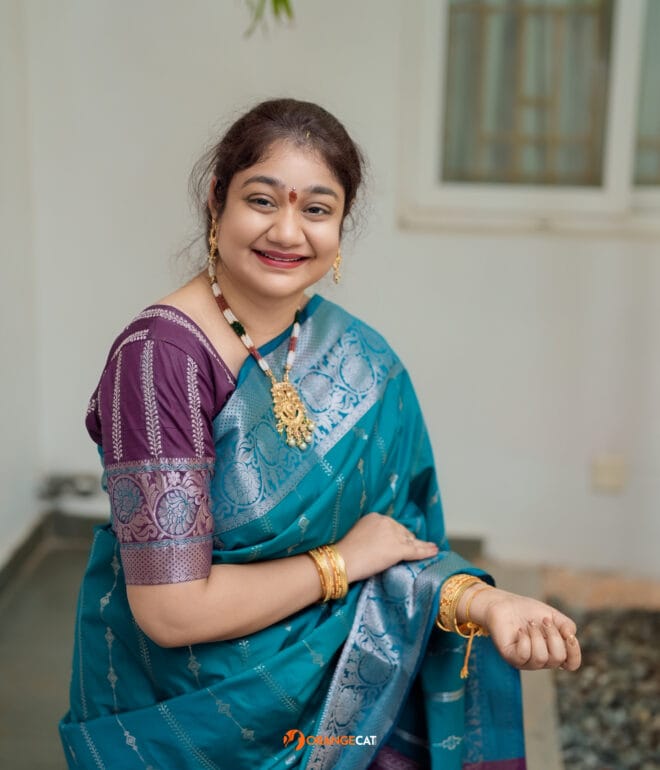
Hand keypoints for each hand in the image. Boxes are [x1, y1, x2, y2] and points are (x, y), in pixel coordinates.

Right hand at [336, 512, 438, 582]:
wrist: (341, 560)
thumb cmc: (344, 551)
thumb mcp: (357, 534)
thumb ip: (370, 534)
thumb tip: (378, 543)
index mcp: (375, 517)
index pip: (393, 526)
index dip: (398, 535)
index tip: (402, 541)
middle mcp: (386, 522)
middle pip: (403, 533)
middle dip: (408, 541)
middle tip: (412, 550)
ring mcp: (393, 535)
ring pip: (411, 542)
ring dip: (421, 546)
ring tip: (431, 548)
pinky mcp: (398, 549)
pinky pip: (416, 551)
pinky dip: (426, 552)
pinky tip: (434, 552)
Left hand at [463, 586, 581, 671]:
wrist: (504, 604)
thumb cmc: (528, 611)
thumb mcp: (553, 615)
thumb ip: (566, 626)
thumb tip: (571, 636)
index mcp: (554, 652)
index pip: (572, 664)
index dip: (574, 652)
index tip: (569, 635)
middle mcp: (542, 660)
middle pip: (558, 659)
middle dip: (553, 635)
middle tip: (544, 621)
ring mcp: (526, 661)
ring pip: (541, 658)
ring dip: (537, 636)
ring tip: (530, 624)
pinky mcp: (511, 657)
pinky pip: (523, 655)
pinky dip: (524, 639)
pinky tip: (520, 630)